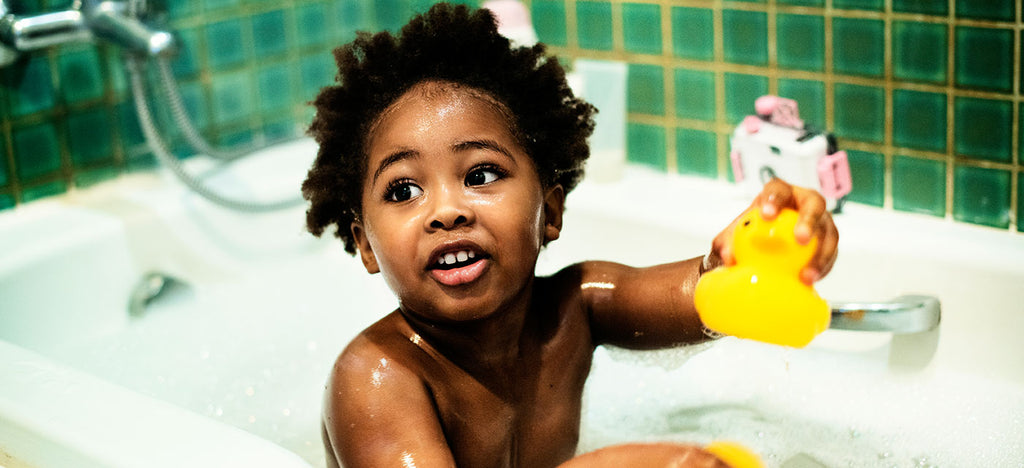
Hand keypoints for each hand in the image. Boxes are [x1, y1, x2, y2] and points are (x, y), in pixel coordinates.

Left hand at [709, 178, 838, 284]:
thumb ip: (726, 244)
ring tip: (807, 275)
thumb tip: (728, 257)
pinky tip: (810, 281)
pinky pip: (831, 254)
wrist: (762, 250)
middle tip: (800, 239)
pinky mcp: (828, 242)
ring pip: (829, 233)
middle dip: (809, 220)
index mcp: (779, 194)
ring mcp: (821, 221)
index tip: (766, 214)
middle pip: (814, 205)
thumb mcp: (732, 238)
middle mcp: (804, 203)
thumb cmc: (748, 235)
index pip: (779, 190)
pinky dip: (822, 267)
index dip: (775, 198)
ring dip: (821, 254)